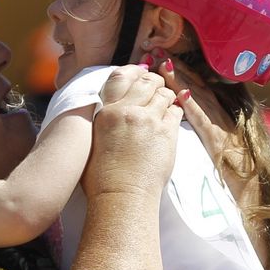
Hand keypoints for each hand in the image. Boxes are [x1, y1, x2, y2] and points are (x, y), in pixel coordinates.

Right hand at [85, 65, 181, 198]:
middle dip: (154, 82)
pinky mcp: (167, 132)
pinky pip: (176, 111)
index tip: (140, 73)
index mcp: (106, 111)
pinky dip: (175, 111)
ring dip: (166, 96)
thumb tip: (110, 109)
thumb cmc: (102, 177)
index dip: (134, 72)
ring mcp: (148, 120)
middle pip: (146, 81)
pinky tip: (172, 116)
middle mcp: (127, 110)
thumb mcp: (92, 140)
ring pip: (164, 93)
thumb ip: (102, 119)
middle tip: (157, 87)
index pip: (121, 76)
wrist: (121, 196)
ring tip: (165, 103)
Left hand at [152, 52, 234, 163]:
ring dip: (180, 78)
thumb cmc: (229, 155)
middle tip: (157, 49)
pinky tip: (180, 93)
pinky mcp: (214, 135)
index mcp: (214, 106)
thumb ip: (201, 116)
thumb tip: (183, 102)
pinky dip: (191, 104)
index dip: (179, 67)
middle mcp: (215, 108)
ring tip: (165, 63)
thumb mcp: (214, 131)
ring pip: (197, 95)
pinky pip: (202, 117)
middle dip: (175, 65)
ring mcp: (216, 120)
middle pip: (194, 82)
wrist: (247, 173)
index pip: (194, 82)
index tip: (162, 54)